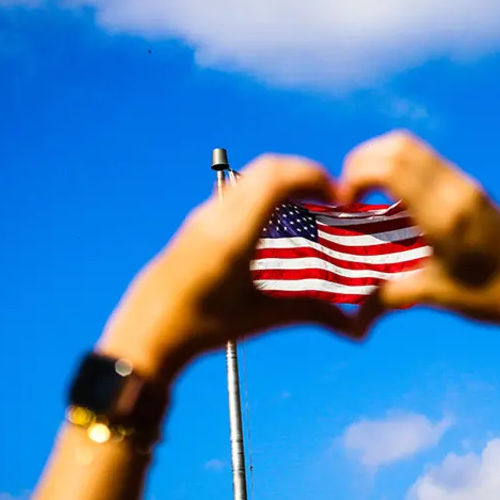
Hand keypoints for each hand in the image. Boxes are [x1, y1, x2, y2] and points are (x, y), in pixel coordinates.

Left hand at [96, 155, 356, 383]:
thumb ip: (310, 313)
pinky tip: (279, 225)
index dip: (313, 176)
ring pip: (253, 176)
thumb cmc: (200, 329)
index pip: (276, 178)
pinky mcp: (199, 220)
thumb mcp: (259, 319)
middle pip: (268, 167)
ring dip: (286, 182)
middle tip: (331, 198)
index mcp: (233, 235)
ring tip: (309, 210)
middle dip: (306, 174)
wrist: (145, 331)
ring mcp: (204, 214)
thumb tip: (354, 328)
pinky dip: (268, 193)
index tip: (338, 195)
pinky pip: (241, 190)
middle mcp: (217, 216)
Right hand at [338, 131, 499, 335]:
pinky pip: (427, 161)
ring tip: (368, 194)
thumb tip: (353, 318)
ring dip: (381, 161)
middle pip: (397, 146)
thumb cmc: (490, 297)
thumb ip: (390, 297)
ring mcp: (466, 185)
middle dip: (362, 162)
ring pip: (412, 147)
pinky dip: (401, 167)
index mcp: (444, 216)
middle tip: (350, 194)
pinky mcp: (472, 187)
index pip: (392, 167)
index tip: (346, 202)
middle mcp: (456, 191)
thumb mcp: (436, 295)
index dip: (357, 174)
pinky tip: (396, 201)